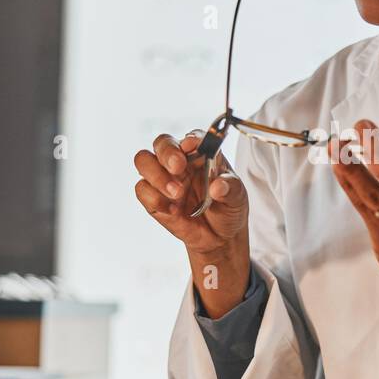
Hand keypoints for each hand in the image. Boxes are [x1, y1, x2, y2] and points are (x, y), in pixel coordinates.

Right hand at [134, 132, 250, 317]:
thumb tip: (218, 184)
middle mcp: (180, 162)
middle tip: (180, 170)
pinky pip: (140, 192)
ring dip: (154, 174)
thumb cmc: (230, 211)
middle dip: (165, 153)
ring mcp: (163, 181)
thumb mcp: (238, 198)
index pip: (190, 136)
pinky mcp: (153, 202)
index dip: (190, 141)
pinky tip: (170, 209)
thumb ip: (229, 187)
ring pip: (142, 161)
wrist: (220, 241)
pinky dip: (152, 197)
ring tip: (175, 192)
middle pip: (159, 142)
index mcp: (202, 154)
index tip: (195, 153)